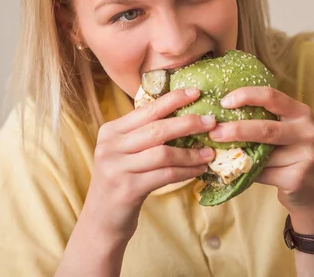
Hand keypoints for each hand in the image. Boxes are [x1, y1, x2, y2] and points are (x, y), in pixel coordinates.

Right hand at [83, 87, 216, 240]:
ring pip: (164, 153)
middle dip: (188, 123)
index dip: (172, 99)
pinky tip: (199, 170)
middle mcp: (110, 146)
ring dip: (191, 153)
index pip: (146, 110)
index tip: (195, 92)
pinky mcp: (127, 189)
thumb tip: (184, 117)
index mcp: (111, 131)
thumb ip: (144, 135)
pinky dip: (186, 171)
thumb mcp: (125, 153)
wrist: (101, 221)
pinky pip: (165, 175)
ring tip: (209, 152)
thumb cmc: (121, 181)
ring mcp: (117, 168)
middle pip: (157, 129)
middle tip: (211, 122)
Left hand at [208, 86, 313, 230]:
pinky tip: (237, 172)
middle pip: (266, 128)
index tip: (223, 102)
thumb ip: (262, 122)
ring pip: (262, 155)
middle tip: (214, 132)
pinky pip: (262, 173)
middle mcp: (307, 132)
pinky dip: (246, 173)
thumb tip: (221, 118)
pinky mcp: (297, 178)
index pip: (271, 96)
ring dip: (239, 156)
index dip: (246, 95)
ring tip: (219, 155)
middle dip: (236, 130)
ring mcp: (306, 156)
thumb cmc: (290, 157)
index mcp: (301, 113)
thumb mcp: (284, 133)